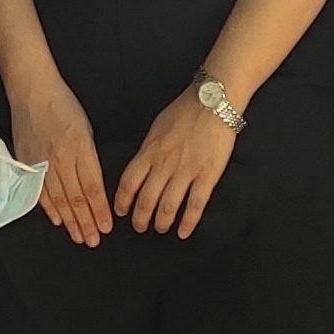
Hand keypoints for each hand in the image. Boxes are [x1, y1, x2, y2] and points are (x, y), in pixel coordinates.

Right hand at [4, 76, 107, 246]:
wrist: (32, 90)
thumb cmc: (62, 104)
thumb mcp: (86, 128)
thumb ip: (89, 158)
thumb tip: (94, 185)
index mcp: (80, 148)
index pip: (92, 187)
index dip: (99, 210)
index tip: (106, 227)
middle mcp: (61, 158)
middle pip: (76, 198)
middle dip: (87, 222)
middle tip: (94, 240)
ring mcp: (41, 162)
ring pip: (58, 200)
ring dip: (70, 221)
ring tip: (79, 236)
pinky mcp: (26, 163)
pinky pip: (39, 192)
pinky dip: (49, 208)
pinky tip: (58, 220)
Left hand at [113, 90, 240, 238]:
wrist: (212, 101)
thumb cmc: (185, 110)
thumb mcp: (157, 127)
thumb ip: (149, 149)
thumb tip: (142, 166)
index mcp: (150, 151)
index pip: (129, 182)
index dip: (123, 200)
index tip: (121, 211)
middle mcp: (164, 164)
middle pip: (146, 200)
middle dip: (140, 218)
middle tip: (140, 227)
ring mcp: (186, 171)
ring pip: (168, 206)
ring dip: (162, 222)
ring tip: (160, 229)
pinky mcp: (208, 175)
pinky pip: (195, 205)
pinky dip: (188, 222)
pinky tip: (183, 232)